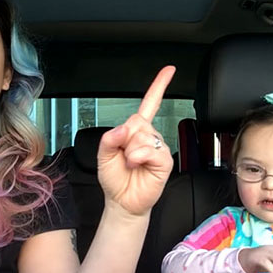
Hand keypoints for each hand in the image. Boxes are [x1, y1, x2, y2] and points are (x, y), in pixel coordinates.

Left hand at [97, 66, 175, 215]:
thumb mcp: (102, 155)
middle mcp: (149, 136)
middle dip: (125, 138)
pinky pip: (150, 148)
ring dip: (130, 151)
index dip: (159, 86)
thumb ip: (109, 138)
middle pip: (137, 121)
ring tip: (131, 164)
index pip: (149, 104)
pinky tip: (137, 165)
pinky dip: (138, 156)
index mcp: (134, 131)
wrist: (122, 201)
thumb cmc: (115, 179)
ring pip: (142, 135)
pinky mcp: (164, 159)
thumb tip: (125, 128)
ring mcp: (158, 147)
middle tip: (124, 156)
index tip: (169, 71)